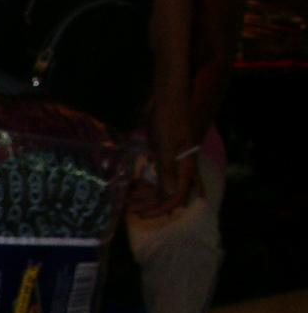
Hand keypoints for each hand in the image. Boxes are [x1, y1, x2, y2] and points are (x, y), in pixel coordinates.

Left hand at [132, 84, 195, 215]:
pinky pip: (156, 174)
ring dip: (146, 195)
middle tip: (130, 209)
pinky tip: (133, 186)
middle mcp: (181, 166)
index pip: (175, 196)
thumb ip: (167, 168)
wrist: (167, 98)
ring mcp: (173, 160)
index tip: (142, 214)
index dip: (160, 208)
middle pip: (169, 194)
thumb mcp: (165, 144)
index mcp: (185, 166)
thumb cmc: (168, 118)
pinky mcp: (163, 154)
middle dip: (150, 204)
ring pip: (162, 186)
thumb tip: (170, 194)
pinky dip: (146, 182)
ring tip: (128, 200)